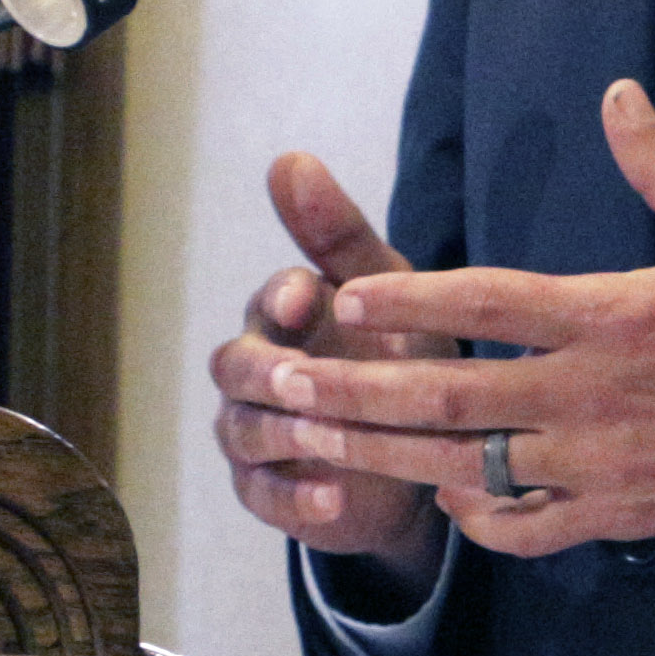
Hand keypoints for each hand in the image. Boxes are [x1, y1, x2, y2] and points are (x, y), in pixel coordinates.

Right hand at [210, 151, 453, 579]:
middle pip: (235, 365)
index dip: (282, 296)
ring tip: (320, 437)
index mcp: (285, 316)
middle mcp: (258, 371)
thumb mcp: (385, 290)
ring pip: (245, 429)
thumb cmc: (395, 350)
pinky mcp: (268, 491)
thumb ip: (338, 234)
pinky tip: (334, 498)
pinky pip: (266, 497)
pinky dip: (296, 498)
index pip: (268, 298)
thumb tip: (289, 157)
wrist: (419, 449)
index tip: (307, 296)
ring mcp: (256, 432)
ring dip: (281, 431)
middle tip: (299, 374)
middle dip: (266, 368)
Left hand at [257, 82, 654, 563]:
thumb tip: (617, 95)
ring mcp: (598, 464)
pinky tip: (443, 496)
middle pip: (446, 394)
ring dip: (382, 456)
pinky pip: (523, 528)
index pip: (486, 301)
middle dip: (352, 391)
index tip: (349, 297)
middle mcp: (590, 394)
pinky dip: (476, 516)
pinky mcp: (619, 516)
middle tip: (280, 385)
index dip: (409, 301)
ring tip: (312, 446)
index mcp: (615, 315)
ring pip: (466, 465)